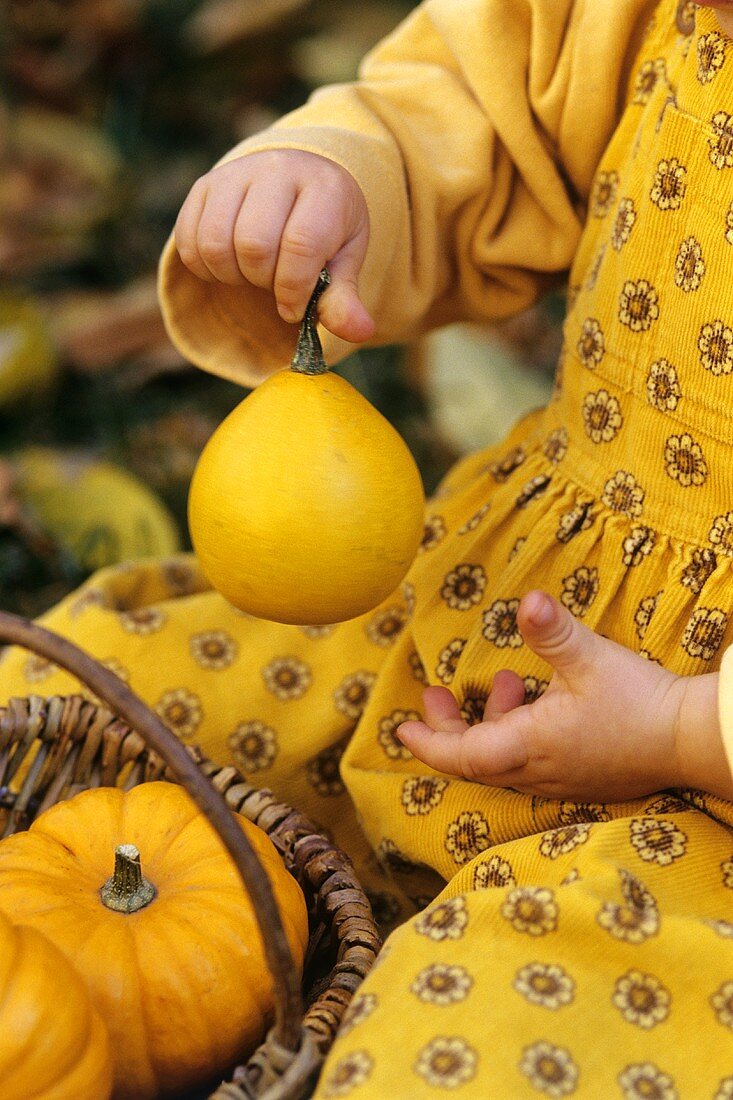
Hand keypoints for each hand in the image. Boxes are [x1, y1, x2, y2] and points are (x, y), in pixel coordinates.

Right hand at [174, 149, 373, 343]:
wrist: (302, 178)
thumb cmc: (327, 226)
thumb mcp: (345, 259)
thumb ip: (344, 297)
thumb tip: (359, 332)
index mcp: (324, 188)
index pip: (299, 244)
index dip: (293, 289)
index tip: (294, 308)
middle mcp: (278, 169)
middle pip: (253, 245)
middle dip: (262, 281)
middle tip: (274, 283)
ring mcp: (237, 173)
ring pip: (215, 242)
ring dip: (231, 275)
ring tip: (253, 273)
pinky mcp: (205, 184)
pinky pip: (189, 238)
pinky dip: (205, 267)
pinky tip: (229, 264)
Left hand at [397, 590, 694, 801]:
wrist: (691, 739)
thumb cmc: (639, 701)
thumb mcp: (590, 659)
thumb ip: (552, 631)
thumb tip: (527, 599)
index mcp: (530, 746)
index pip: (461, 755)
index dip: (428, 742)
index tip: (402, 728)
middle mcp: (540, 771)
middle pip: (477, 758)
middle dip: (451, 728)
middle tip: (436, 696)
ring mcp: (562, 778)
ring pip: (505, 759)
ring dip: (491, 723)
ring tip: (505, 683)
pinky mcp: (582, 775)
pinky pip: (532, 761)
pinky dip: (519, 733)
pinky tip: (538, 702)